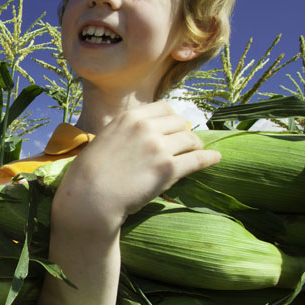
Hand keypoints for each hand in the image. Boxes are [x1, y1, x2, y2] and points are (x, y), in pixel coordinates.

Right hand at [40, 102, 218, 304]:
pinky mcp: (168, 169)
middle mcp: (146, 128)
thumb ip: (125, 131)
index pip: (164, 107)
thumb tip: (141, 133)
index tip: (173, 128)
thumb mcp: (104, 139)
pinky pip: (197, 159)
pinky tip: (215, 159)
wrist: (90, 197)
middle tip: (186, 144)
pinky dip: (209, 159)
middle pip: (180, 123)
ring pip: (191, 140)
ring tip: (197, 153)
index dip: (172, 118)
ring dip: (196, 147)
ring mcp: (158, 147)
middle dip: (185, 132)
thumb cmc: (89, 173)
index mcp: (129, 117)